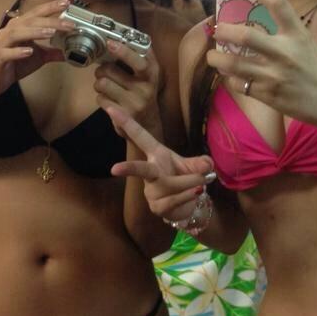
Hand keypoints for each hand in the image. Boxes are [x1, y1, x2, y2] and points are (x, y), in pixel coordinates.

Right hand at [0, 0, 71, 112]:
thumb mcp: (38, 57)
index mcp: (20, 26)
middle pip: (31, 21)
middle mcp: (10, 30)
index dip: (51, 7)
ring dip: (35, 32)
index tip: (67, 3)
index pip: (37, 13)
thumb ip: (53, 52)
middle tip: (68, 24)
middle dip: (50, 21)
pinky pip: (7, 52)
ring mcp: (2, 43)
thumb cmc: (15, 64)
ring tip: (51, 32)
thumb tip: (71, 51)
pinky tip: (29, 52)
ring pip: (18, 33)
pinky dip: (18, 51)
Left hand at [93, 39, 161, 133]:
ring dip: (99, 83)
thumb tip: (126, 36)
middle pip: (111, 71)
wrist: (148, 124)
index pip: (140, 62)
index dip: (124, 52)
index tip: (110, 43)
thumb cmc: (144, 92)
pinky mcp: (123, 116)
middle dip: (101, 69)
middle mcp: (146, 89)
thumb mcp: (149, 74)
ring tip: (104, 85)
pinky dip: (100, 97)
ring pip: (102, 84)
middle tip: (102, 71)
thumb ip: (142, 57)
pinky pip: (101, 99)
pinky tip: (108, 99)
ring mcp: (135, 103)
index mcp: (152, 74)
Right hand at [107, 105, 214, 224]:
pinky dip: (188, 195)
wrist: (188, 206)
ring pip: (169, 185)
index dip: (126, 122)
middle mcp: (151, 172)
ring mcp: (151, 191)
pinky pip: (173, 200)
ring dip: (190, 182)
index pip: (140, 136)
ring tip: (201, 182)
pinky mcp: (156, 207)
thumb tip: (206, 166)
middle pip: (140, 169)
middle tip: (114, 169)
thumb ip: (201, 162)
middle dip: (129, 168)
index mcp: (156, 154)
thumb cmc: (186, 178)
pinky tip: (196, 193)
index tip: (110, 108)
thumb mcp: (195, 165)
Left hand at [209, 0, 316, 130]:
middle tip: (216, 29)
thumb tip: (254, 19)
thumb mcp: (307, 44)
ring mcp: (274, 75)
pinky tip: (230, 75)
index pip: (276, 2)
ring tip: (213, 55)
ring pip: (233, 63)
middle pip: (245, 35)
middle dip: (223, 30)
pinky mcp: (268, 95)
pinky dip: (229, 78)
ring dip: (216, 57)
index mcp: (298, 34)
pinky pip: (238, 84)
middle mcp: (285, 52)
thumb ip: (285, 32)